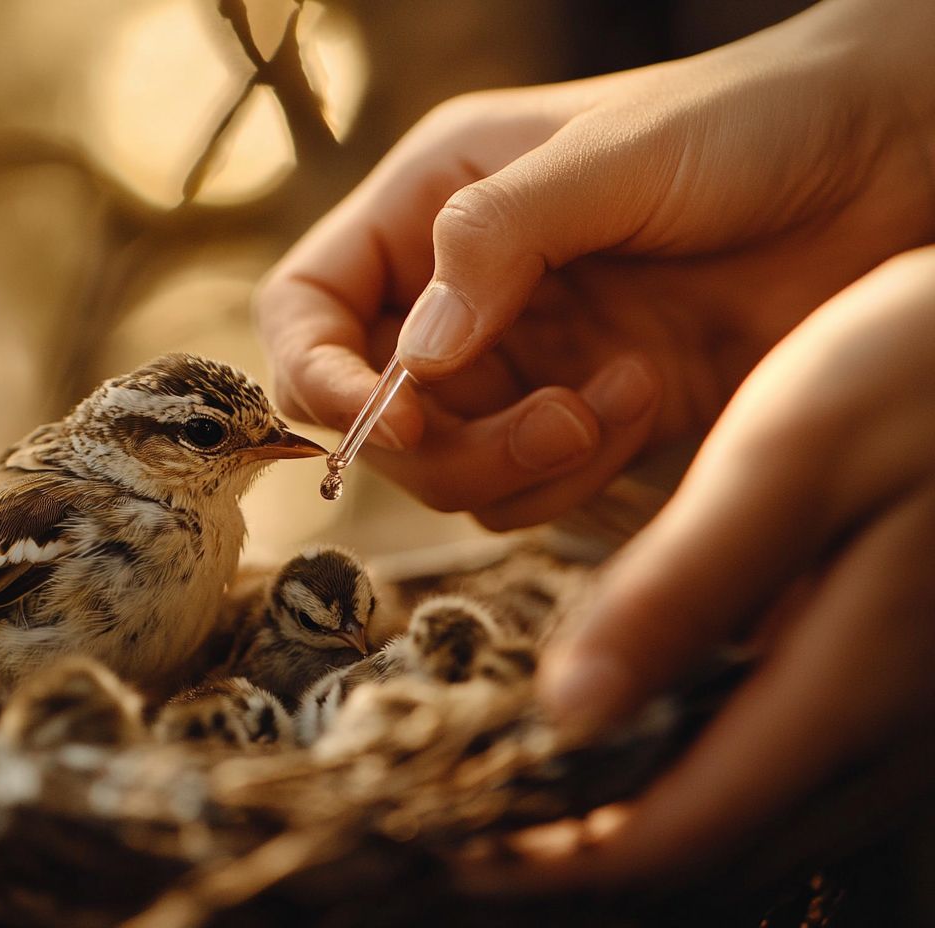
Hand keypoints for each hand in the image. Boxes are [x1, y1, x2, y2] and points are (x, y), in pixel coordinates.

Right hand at [256, 0, 934, 528]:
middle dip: (450, 445)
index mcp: (435, 207)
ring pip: (453, 471)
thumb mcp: (613, 155)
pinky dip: (579, 473)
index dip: (319, 374)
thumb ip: (496, 241)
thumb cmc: (752, 122)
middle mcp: (464, 293)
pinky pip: (533, 490)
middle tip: (551, 421)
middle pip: (378, 416)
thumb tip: (414, 362)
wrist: (892, 163)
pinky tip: (649, 398)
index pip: (312, 308)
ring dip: (523, 462)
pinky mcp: (588, 416)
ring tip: (621, 395)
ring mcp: (525, 362)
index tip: (386, 419)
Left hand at [478, 245, 934, 889]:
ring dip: (633, 828)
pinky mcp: (896, 681)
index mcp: (841, 690)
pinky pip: (781, 771)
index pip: (674, 841)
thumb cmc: (920, 377)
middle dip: (582, 863)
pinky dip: (691, 779)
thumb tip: (572, 711)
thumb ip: (682, 591)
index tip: (460, 858)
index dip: (556, 867)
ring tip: (532, 798)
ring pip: (749, 824)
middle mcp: (878, 734)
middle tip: (475, 835)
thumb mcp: (788, 460)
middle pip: (708, 854)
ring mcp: (900, 717)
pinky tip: (639, 733)